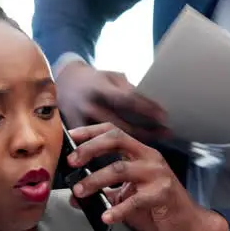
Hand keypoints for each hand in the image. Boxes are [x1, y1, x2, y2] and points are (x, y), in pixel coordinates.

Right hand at [56, 61, 170, 140]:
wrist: (63, 82)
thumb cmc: (93, 79)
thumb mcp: (110, 76)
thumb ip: (127, 88)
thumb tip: (149, 102)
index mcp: (100, 88)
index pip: (127, 99)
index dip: (146, 108)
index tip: (164, 115)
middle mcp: (89, 105)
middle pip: (120, 123)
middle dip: (145, 130)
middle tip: (166, 134)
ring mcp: (80, 121)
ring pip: (109, 138)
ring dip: (133, 142)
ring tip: (154, 145)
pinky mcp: (75, 133)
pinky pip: (96, 145)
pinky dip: (113, 151)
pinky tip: (128, 154)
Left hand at [65, 123, 228, 230]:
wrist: (188, 224)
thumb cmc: (159, 207)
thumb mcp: (126, 196)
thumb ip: (104, 193)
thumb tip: (77, 197)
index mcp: (141, 153)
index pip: (114, 132)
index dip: (91, 132)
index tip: (71, 136)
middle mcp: (150, 158)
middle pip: (116, 140)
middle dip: (90, 148)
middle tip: (72, 161)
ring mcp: (158, 174)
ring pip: (120, 168)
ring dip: (95, 180)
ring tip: (80, 192)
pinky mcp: (162, 193)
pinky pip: (134, 200)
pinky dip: (117, 209)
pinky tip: (106, 216)